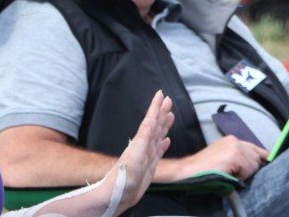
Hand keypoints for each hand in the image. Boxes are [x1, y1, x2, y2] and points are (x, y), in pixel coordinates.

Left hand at [112, 90, 173, 210]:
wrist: (119, 194)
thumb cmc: (126, 175)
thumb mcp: (136, 153)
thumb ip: (144, 136)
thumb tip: (151, 119)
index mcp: (142, 140)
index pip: (151, 119)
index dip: (156, 106)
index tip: (161, 94)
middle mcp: (145, 145)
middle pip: (156, 124)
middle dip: (161, 112)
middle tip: (168, 100)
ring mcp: (147, 155)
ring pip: (158, 135)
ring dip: (164, 125)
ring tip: (170, 115)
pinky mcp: (149, 165)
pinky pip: (159, 151)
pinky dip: (163, 145)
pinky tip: (166, 141)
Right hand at [160, 135, 266, 182]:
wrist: (189, 171)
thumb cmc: (204, 169)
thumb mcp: (224, 159)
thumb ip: (240, 157)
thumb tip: (259, 161)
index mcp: (232, 140)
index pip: (256, 148)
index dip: (261, 157)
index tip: (267, 161)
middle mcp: (234, 140)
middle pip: (258, 157)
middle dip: (250, 169)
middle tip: (233, 173)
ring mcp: (235, 146)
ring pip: (254, 165)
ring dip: (244, 174)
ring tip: (228, 173)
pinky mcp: (234, 155)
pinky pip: (247, 170)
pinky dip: (240, 177)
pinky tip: (228, 174)